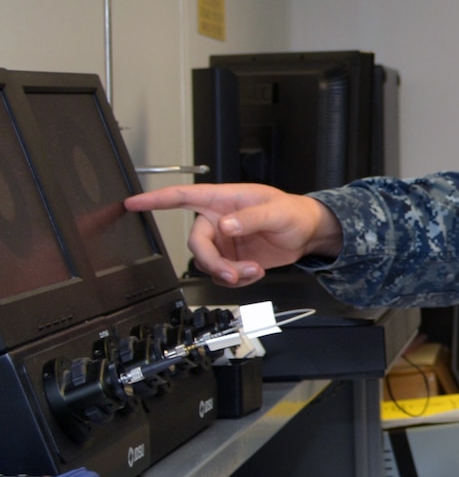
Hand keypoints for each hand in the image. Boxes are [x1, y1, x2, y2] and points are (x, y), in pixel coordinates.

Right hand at [126, 183, 341, 286]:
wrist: (308, 233)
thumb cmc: (293, 212)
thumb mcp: (275, 211)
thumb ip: (249, 218)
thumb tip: (225, 225)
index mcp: (222, 200)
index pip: (182, 197)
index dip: (154, 199)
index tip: (132, 203)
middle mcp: (217, 221)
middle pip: (196, 244)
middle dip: (213, 262)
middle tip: (233, 273)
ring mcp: (224, 242)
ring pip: (208, 264)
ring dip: (228, 273)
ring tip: (253, 270)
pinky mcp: (232, 259)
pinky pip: (223, 275)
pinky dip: (238, 279)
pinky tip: (254, 272)